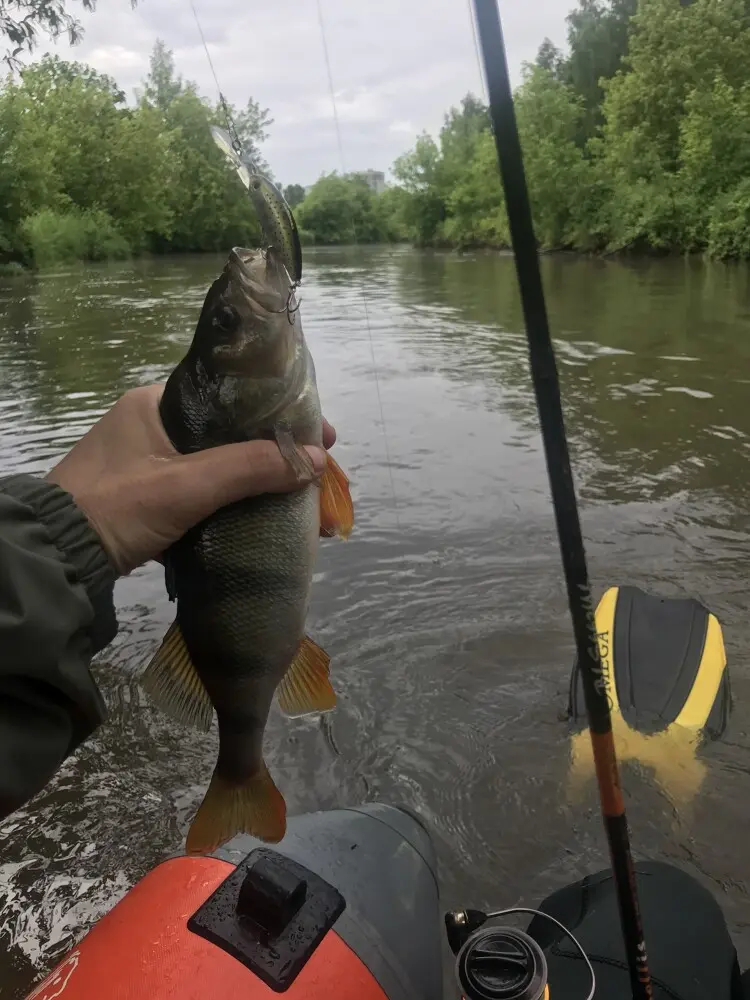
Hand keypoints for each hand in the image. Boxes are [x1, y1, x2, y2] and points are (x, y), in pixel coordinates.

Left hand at [46, 384, 336, 574]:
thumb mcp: (186, 486)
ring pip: (221, 464)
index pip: (232, 396)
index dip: (280, 413)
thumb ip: (249, 468)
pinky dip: (237, 501)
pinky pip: (206, 490)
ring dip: (260, 481)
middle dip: (279, 454)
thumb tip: (318, 459)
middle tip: (318, 474)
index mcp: (155, 403)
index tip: (321, 435)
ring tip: (302, 502)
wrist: (56, 560)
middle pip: (233, 432)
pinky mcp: (149, 497)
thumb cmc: (117, 508)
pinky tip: (266, 519)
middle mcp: (154, 425)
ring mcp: (150, 463)